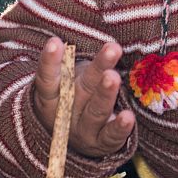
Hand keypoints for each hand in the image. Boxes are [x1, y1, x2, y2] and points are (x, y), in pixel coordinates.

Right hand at [33, 36, 135, 157]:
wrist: (73, 142)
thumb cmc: (73, 97)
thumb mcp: (66, 81)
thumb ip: (69, 63)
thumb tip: (69, 35)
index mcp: (52, 98)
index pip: (48, 79)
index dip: (50, 62)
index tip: (55, 41)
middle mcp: (66, 114)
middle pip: (81, 89)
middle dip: (98, 69)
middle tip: (112, 50)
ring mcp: (84, 131)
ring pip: (96, 111)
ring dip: (106, 93)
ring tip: (114, 76)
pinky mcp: (102, 143)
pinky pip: (111, 136)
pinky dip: (120, 127)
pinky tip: (128, 117)